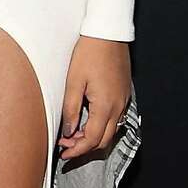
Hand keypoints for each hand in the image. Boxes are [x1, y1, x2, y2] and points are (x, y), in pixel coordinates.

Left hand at [58, 36, 130, 161]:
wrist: (108, 34)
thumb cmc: (89, 53)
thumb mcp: (73, 82)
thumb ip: (71, 110)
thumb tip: (70, 132)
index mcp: (106, 106)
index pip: (92, 140)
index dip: (77, 150)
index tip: (64, 154)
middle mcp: (118, 107)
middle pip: (104, 140)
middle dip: (84, 148)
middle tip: (66, 145)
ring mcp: (123, 101)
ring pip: (110, 131)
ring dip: (93, 137)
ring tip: (73, 134)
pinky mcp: (124, 94)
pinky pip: (115, 118)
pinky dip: (101, 126)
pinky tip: (88, 121)